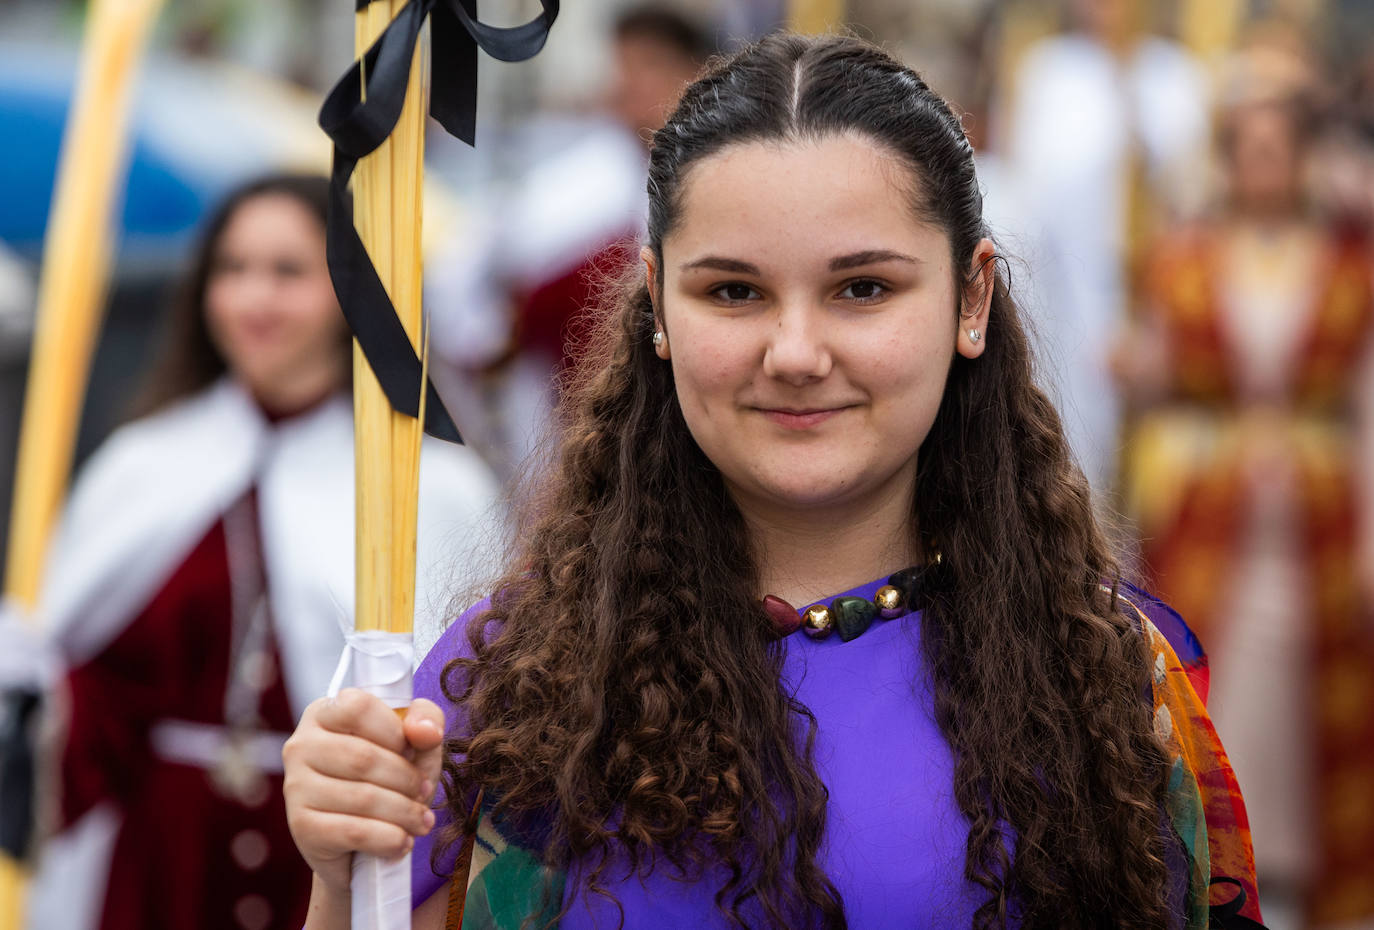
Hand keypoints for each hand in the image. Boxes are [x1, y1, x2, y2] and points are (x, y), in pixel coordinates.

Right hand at [283, 689, 445, 894]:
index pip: (358, 707)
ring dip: (404, 812)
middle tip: (423, 793)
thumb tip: (425, 732)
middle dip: (406, 779)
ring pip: (362, 797)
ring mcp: (296, 786)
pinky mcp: (302, 827)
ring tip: (421, 820)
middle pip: (364, 757)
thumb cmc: (390, 779)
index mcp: (325, 713)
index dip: (395, 731)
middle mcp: (301, 745)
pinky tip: (402, 841)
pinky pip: (354, 831)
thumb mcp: (416, 743)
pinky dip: (388, 839)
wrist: (362, 842)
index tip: (411, 751)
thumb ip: (427, 721)